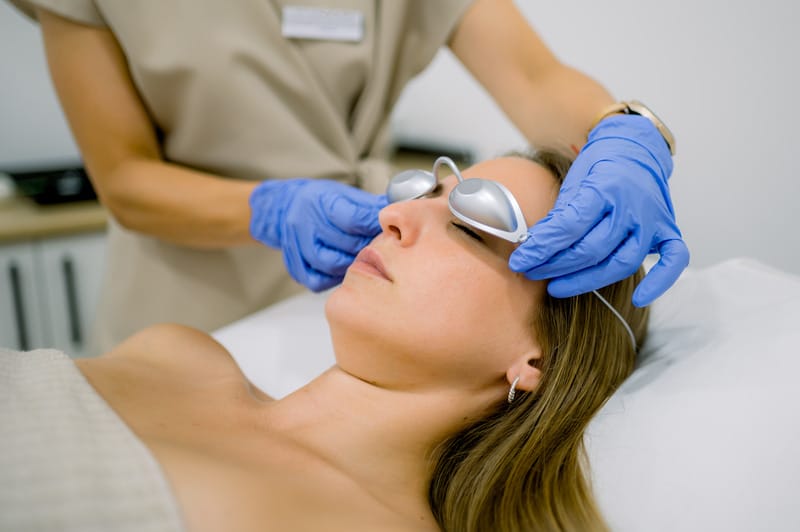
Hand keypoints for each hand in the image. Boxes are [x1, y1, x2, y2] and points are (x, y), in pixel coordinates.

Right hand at [249, 179, 386, 290]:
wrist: (284, 207)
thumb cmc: (321, 202)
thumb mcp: (344, 194)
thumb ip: (370, 207)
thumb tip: (400, 211)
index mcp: (321, 202)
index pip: (354, 219)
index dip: (374, 227)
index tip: (387, 230)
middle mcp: (306, 224)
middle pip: (347, 244)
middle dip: (368, 247)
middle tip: (381, 249)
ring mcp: (298, 247)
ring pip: (333, 265)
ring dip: (352, 264)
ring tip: (363, 260)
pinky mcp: (295, 266)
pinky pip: (319, 282)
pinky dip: (334, 279)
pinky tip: (342, 270)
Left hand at [509, 114, 689, 306]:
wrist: (636, 148)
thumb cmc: (600, 166)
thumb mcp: (572, 182)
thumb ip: (558, 217)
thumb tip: (533, 248)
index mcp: (604, 188)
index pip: (568, 227)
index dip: (541, 248)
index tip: (519, 261)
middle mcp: (631, 207)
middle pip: (592, 249)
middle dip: (556, 266)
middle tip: (532, 273)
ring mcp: (652, 221)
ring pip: (622, 262)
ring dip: (587, 280)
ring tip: (557, 287)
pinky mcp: (668, 230)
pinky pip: (673, 260)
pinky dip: (660, 282)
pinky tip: (639, 300)